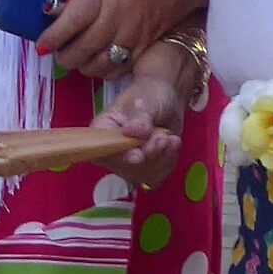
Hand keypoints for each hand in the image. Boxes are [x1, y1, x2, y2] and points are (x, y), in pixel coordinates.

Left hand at [36, 0, 203, 77]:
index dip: (54, 36)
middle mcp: (116, 15)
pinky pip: (119, 69)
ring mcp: (132, 33)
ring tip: (75, 59)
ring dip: (82, 66)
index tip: (42, 45)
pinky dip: (103, 71)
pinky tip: (97, 63)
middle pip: (83, 48)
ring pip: (100, 64)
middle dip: (64, 56)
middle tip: (56, 53)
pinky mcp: (144, 45)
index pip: (73, 19)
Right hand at [91, 73, 185, 189]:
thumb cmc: (149, 96)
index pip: (100, 153)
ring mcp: (128, 161)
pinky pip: (155, 177)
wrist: (167, 99)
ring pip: (142, 175)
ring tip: (170, 138)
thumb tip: (133, 131)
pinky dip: (168, 162)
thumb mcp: (145, 102)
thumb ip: (140, 118)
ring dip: (162, 158)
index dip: (118, 158)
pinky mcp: (144, 167)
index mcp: (102, 130)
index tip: (138, 154)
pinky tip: (172, 145)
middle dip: (149, 155)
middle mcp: (112, 150)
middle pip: (125, 168)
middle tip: (163, 138)